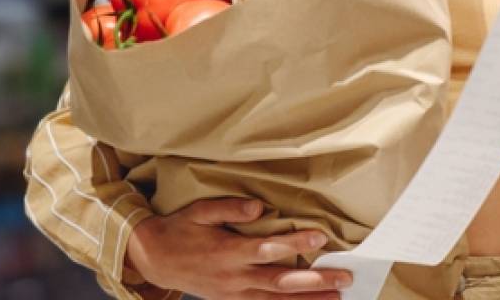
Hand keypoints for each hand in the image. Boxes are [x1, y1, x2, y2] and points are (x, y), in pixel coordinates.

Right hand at [125, 197, 350, 299]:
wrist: (154, 259)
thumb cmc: (180, 230)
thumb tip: (259, 208)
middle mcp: (234, 277)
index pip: (268, 249)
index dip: (296, 245)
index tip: (321, 237)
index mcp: (227, 252)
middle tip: (344, 277)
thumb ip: (229, 209)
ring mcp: (233, 294)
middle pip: (280, 282)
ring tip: (336, 297)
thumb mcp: (199, 211)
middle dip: (315, 281)